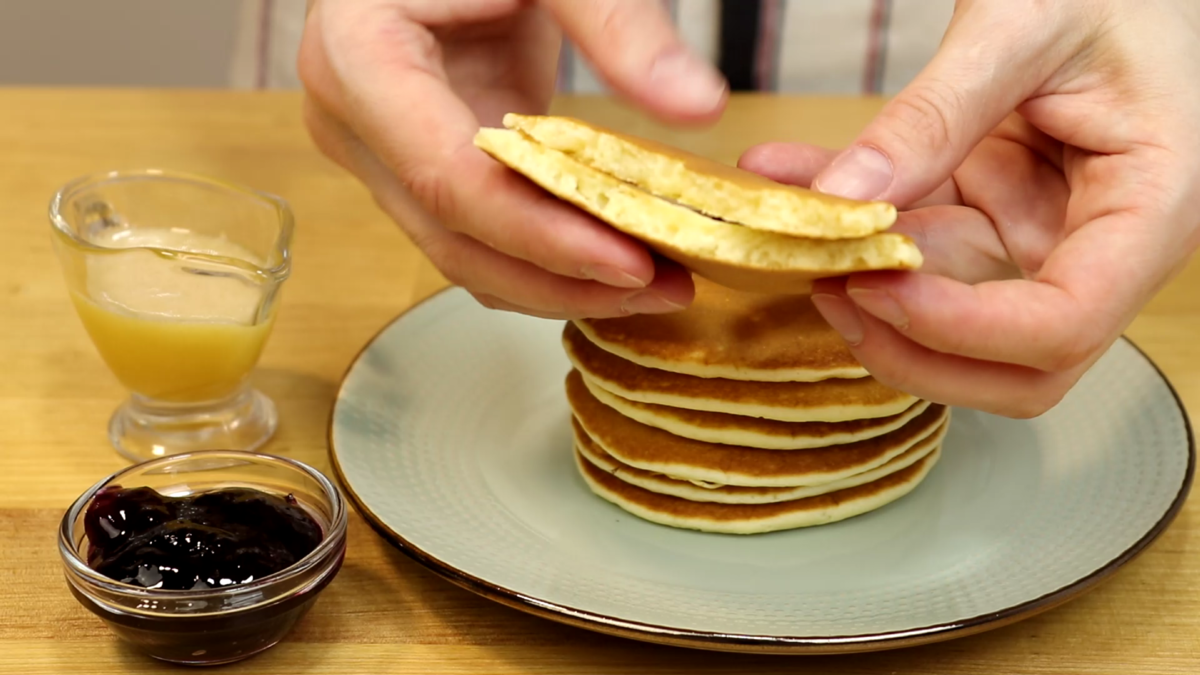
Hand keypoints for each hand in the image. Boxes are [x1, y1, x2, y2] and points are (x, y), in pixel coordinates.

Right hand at [297, 0, 727, 317]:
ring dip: (557, 284)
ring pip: (461, 255)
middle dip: (562, 279)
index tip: (632, 260)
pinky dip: (543, 259)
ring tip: (656, 285)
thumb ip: (620, 25)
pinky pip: (475, 235)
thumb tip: (700, 107)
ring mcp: (375, 153)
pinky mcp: (412, 167)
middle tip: (667, 289)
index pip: (447, 177)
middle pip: (453, 238)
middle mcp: (350, 120)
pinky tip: (614, 261)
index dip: (541, 235)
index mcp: (358, 55)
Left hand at [740, 0, 1199, 416]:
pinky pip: (916, 244)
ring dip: (866, 287)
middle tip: (827, 289)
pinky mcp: (993, 213)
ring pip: (949, 314)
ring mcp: (1040, 232)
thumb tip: (848, 195)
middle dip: (911, 346)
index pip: (1064, 325)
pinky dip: (854, 225)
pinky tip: (793, 180)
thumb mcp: (1022, 25)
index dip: (962, 330)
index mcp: (1150, 206)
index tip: (874, 286)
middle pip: (1013, 363)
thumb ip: (936, 114)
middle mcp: (1099, 242)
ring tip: (791, 224)